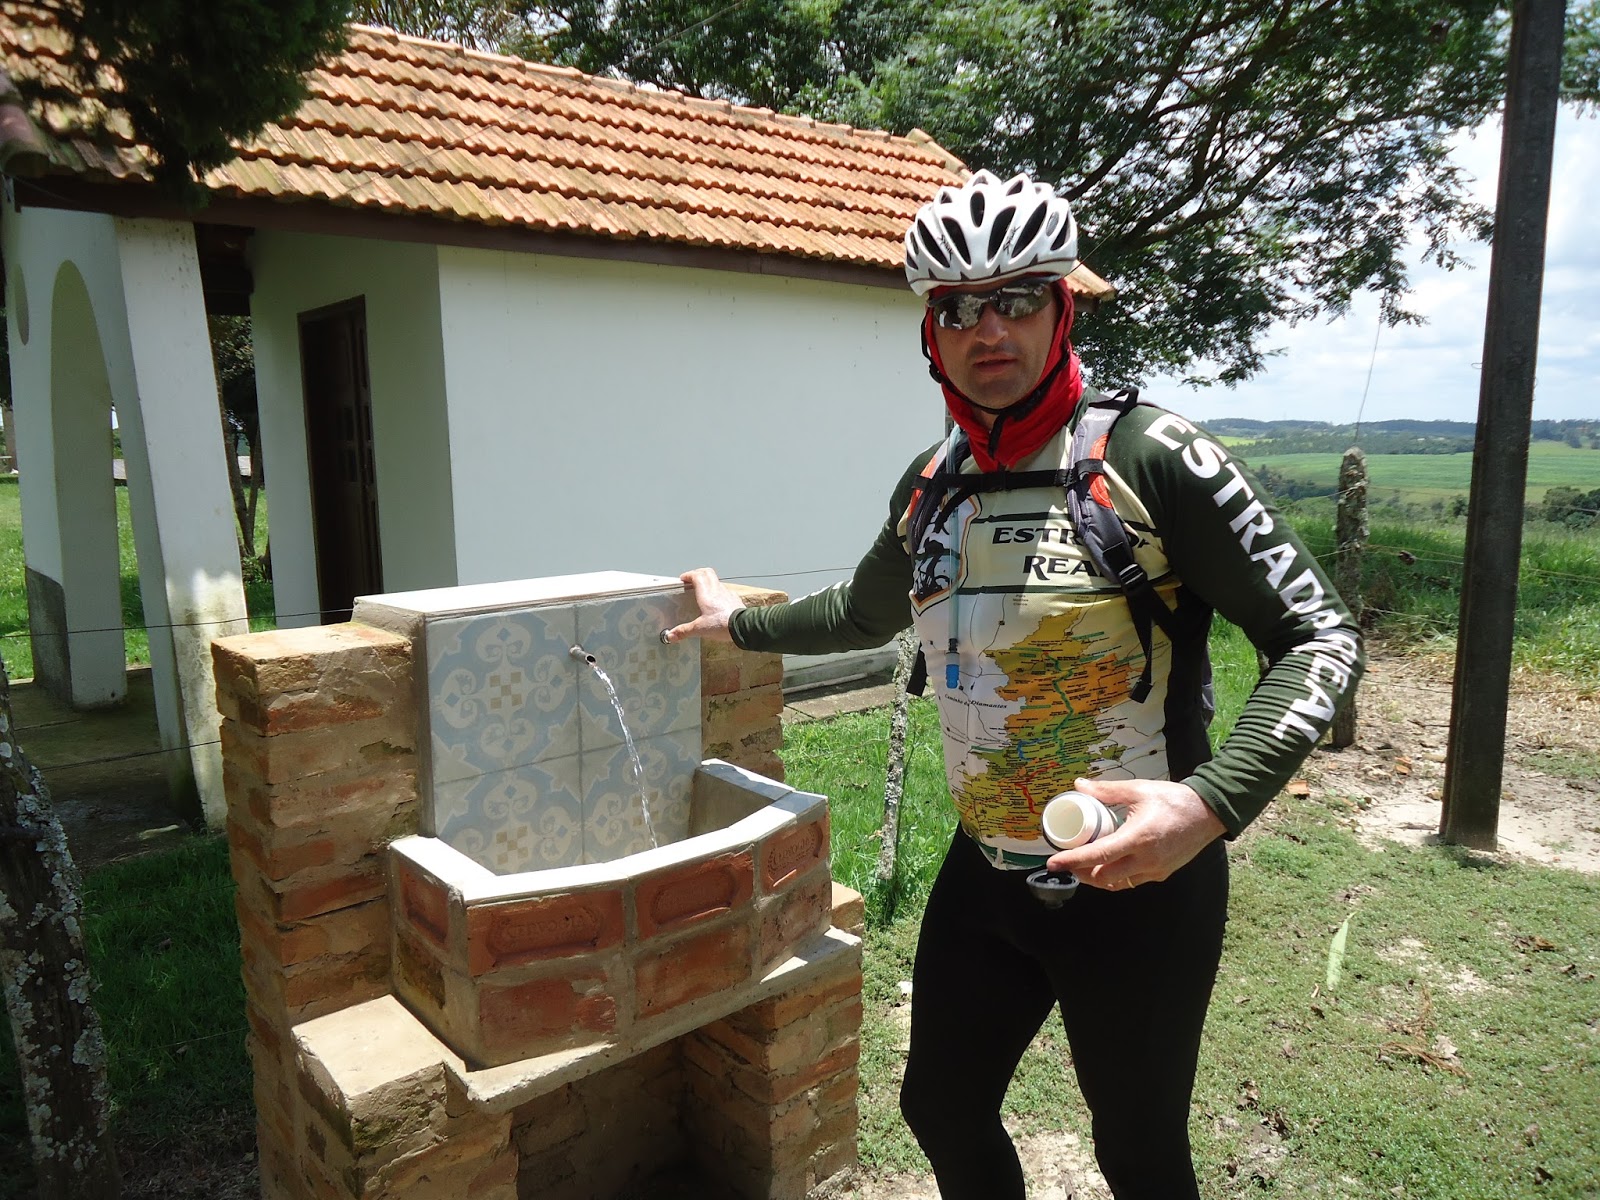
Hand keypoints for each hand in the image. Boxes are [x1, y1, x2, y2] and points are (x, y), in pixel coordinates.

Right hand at [661, 568, 745, 643]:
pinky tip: (718, 601)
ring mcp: (727, 593)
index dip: (689, 575)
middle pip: (707, 572)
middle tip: (692, 579)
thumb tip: (670, 635)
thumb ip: (684, 631)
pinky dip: (719, 592)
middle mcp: (717, 590)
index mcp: (706, 594)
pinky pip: (726, 591)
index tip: (683, 579)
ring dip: (709, 582)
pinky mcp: (735, 599)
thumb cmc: (721, 625)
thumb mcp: (700, 629)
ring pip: (717, 581)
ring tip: (704, 590)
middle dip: (698, 573)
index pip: (697, 576)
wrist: (743, 627)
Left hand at [1044, 777, 1225, 891]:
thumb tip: (1079, 786)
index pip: (1098, 855)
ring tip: (1083, 865)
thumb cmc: (1173, 799)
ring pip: (1117, 884)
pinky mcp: (1161, 874)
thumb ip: (1107, 791)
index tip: (1053, 863)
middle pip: (1103, 877)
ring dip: (1097, 878)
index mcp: (1138, 838)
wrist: (1208, 814)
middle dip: (1081, 873)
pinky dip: (1115, 877)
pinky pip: (1131, 881)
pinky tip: (1107, 865)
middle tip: (1067, 861)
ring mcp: (1154, 870)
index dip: (1073, 861)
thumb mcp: (1138, 790)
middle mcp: (1146, 860)